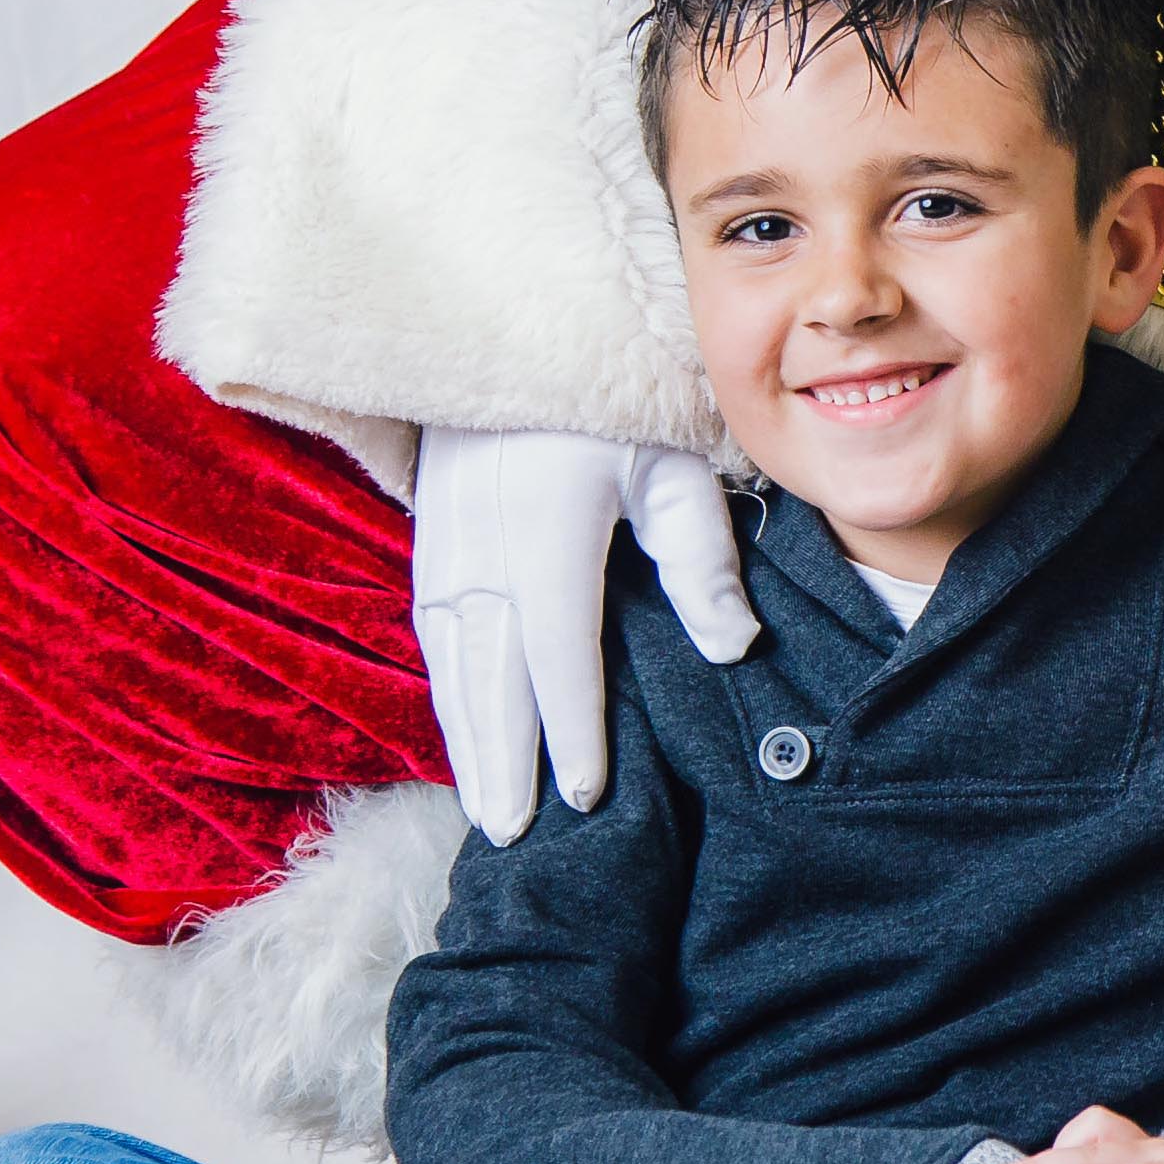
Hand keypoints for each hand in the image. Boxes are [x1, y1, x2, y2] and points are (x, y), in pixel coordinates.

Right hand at [411, 428, 759, 844]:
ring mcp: (445, 541)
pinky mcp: (429, 537)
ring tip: (486, 809)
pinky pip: (433, 634)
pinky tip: (465, 736)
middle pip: (489, 677)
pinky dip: (448, 694)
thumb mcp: (674, 462)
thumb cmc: (617, 399)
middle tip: (514, 835)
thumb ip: (701, 558)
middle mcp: (482, 544)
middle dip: (502, 762)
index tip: (587, 795)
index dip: (571, 730)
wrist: (520, 328)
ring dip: (466, 740)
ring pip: (451, 664)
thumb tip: (734, 647)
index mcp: (548, 530)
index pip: (560, 655)